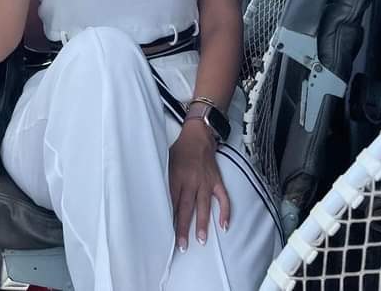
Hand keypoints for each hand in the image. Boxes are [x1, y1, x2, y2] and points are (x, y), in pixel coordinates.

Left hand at [168, 120, 229, 251]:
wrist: (198, 135)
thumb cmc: (179, 149)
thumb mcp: (166, 161)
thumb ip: (164, 179)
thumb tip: (155, 196)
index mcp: (176, 176)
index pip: (173, 202)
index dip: (170, 218)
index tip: (167, 234)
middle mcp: (191, 180)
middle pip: (186, 207)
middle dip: (184, 227)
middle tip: (182, 245)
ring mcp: (206, 181)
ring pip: (204, 206)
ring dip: (203, 224)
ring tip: (201, 240)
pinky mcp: (216, 180)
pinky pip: (223, 198)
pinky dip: (225, 212)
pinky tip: (225, 225)